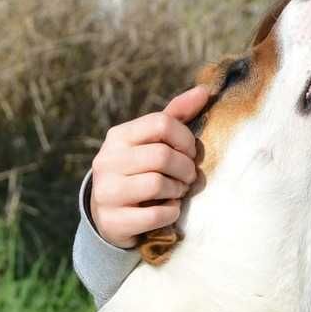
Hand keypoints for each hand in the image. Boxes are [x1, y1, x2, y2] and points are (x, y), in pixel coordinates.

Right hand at [87, 84, 210, 247]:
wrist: (110, 216)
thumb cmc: (139, 172)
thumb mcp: (151, 143)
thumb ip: (176, 117)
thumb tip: (204, 91)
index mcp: (118, 136)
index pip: (161, 123)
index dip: (185, 138)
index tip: (190, 153)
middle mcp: (106, 161)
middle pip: (162, 155)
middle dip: (185, 168)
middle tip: (188, 177)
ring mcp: (106, 192)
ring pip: (157, 183)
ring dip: (178, 190)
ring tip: (178, 192)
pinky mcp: (112, 220)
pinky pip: (155, 214)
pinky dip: (171, 212)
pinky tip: (169, 209)